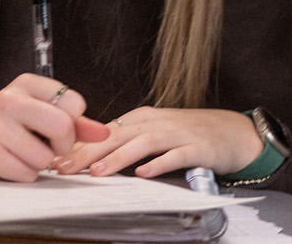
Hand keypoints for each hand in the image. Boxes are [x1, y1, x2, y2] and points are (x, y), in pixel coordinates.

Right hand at [0, 74, 109, 181]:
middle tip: (54, 147)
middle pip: (61, 126)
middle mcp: (10, 102)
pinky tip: (15, 161)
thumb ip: (75, 120)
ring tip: (29, 152)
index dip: (75, 121)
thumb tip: (104, 133)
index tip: (63, 127)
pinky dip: (26, 173)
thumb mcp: (40, 108)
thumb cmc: (11, 120)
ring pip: (44, 156)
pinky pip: (26, 173)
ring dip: (43, 162)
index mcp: (27, 84)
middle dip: (64, 144)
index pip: (73, 102)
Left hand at [54, 106, 262, 179]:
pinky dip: (159, 163)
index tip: (56, 160)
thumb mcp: (157, 132)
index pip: (106, 131)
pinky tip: (144, 173)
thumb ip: (128, 141)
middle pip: (118, 134)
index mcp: (145, 118)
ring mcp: (179, 134)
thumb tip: (90, 157)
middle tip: (65, 167)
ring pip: (144, 142)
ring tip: (97, 172)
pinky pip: (176, 155)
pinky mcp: (198, 147)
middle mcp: (159, 123)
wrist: (236, 132)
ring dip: (118, 157)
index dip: (80, 145)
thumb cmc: (192, 135)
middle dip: (89, 151)